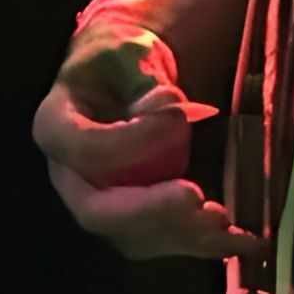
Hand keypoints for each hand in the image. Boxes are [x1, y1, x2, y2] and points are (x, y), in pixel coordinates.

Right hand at [32, 22, 261, 261]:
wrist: (124, 74)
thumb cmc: (120, 56)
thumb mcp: (128, 51)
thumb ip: (143, 80)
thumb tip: (167, 108)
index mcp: (55, 125)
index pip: (84, 149)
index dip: (129, 142)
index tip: (178, 116)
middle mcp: (68, 175)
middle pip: (98, 211)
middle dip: (150, 211)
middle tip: (196, 199)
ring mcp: (98, 202)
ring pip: (130, 236)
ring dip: (179, 235)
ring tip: (224, 222)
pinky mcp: (131, 217)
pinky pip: (158, 239)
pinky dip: (197, 242)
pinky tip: (237, 239)